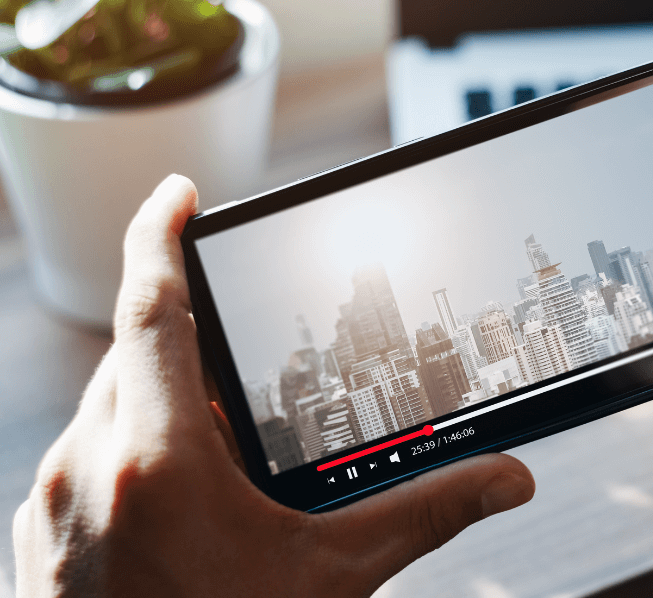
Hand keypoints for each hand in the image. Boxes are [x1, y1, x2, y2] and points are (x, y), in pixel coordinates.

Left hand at [13, 175, 535, 596]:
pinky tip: (180, 496)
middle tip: (241, 353)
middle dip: (188, 341)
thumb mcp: (334, 579)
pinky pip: (86, 457)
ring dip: (161, 403)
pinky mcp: (41, 534)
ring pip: (108, 408)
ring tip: (222, 439)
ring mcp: (51, 503)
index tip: (177, 193)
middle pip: (136, 357)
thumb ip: (425, 515)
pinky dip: (132, 450)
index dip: (160, 236)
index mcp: (157, 461)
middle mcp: (87, 468)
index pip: (151, 311)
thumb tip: (506, 479)